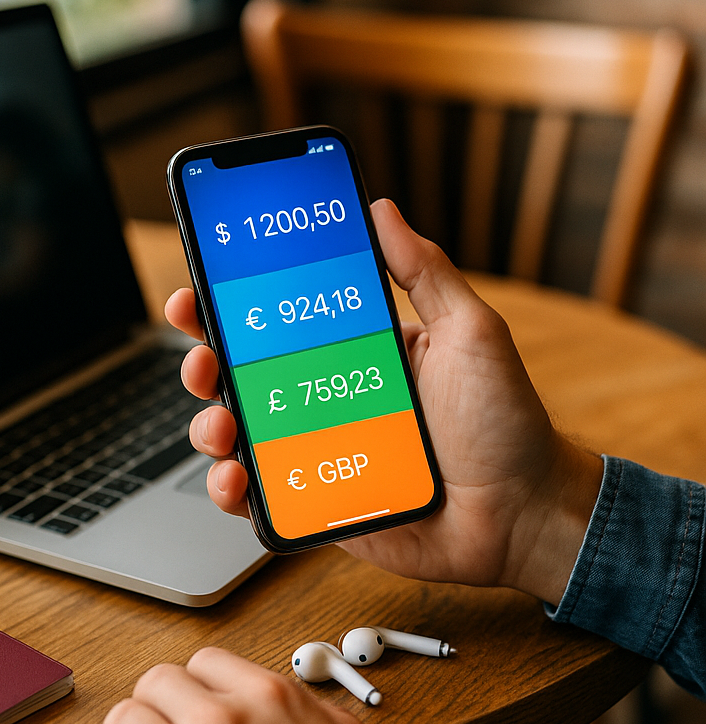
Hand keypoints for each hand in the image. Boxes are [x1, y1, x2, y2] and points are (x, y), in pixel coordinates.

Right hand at [164, 199, 603, 604]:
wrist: (523, 514)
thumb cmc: (505, 421)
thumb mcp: (470, 332)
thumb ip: (425, 271)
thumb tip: (382, 209)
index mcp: (354, 353)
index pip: (279, 322)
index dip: (232, 306)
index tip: (199, 289)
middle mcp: (328, 399)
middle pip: (245, 376)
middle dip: (205, 362)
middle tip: (203, 359)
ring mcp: (320, 453)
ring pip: (243, 434)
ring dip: (211, 426)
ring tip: (221, 426)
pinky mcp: (320, 505)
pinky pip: (263, 496)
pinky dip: (234, 489)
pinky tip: (236, 478)